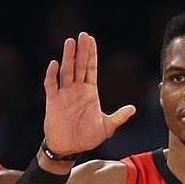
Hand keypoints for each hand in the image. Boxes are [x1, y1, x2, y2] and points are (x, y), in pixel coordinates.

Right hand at [42, 32, 135, 156]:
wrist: (69, 149)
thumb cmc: (86, 138)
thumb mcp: (106, 127)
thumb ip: (119, 117)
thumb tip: (133, 109)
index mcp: (90, 92)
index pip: (91, 68)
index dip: (91, 54)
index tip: (91, 39)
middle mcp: (77, 90)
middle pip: (78, 65)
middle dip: (81, 50)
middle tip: (82, 35)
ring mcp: (64, 94)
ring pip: (66, 71)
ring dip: (67, 57)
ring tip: (70, 42)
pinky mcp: (53, 101)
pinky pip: (51, 85)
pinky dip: (51, 74)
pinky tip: (54, 64)